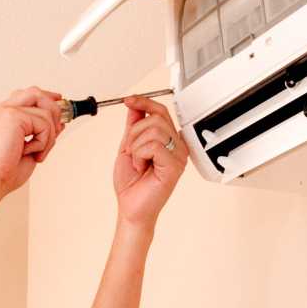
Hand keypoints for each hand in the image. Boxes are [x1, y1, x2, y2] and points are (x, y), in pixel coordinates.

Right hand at [0, 86, 64, 197]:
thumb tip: (60, 122)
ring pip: (46, 110)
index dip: (47, 99)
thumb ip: (42, 132)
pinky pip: (43, 123)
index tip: (61, 107)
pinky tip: (29, 151)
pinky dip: (43, 141)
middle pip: (37, 93)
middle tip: (57, 130)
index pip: (28, 95)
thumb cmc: (4, 170)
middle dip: (54, 111)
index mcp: (3, 115)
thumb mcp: (31, 147)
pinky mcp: (12, 115)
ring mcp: (6, 110)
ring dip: (49, 135)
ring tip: (37, 151)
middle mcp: (2, 109)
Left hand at [112, 96, 185, 227]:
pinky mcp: (174, 167)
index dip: (144, 102)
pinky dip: (140, 155)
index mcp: (169, 141)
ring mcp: (178, 156)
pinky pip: (154, 146)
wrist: (130, 207)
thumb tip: (135, 105)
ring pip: (154, 130)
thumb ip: (133, 125)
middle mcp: (177, 147)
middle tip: (131, 151)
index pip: (161, 111)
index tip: (129, 100)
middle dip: (134, 132)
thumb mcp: (128, 146)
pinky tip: (141, 167)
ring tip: (137, 161)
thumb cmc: (131, 184)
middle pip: (157, 118)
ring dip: (136, 145)